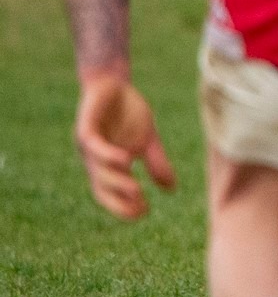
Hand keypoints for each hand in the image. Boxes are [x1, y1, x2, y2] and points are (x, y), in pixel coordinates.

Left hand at [74, 75, 175, 219]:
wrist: (112, 83)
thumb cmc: (128, 114)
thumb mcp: (148, 140)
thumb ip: (156, 162)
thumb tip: (171, 189)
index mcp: (107, 167)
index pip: (111, 195)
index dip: (124, 207)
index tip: (145, 212)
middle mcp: (94, 161)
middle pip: (102, 188)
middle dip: (120, 200)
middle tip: (141, 204)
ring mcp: (89, 146)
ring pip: (97, 171)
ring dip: (116, 181)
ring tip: (137, 188)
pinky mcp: (86, 128)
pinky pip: (94, 147)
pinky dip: (108, 156)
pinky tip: (125, 160)